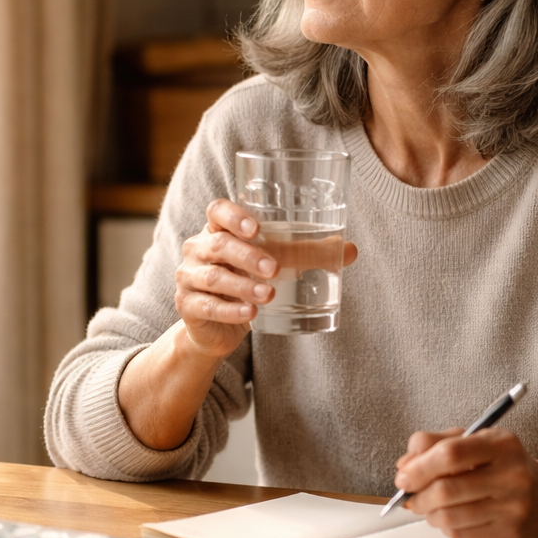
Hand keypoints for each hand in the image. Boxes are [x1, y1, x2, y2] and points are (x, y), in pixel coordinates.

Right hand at [175, 199, 357, 358]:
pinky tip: (250, 314)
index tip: (257, 229)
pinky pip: (207, 306)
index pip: (217, 211)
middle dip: (247, 256)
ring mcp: (188, 277)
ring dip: (242, 286)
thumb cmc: (245, 282)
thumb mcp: (273, 264)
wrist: (216, 326)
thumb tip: (349, 250)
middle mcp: (198, 248)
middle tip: (274, 269)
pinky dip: (230, 310)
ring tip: (268, 295)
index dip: (233, 216)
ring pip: (213, 277)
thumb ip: (306, 254)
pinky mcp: (187, 305)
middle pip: (218, 245)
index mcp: (218, 230)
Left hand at [393, 428, 537, 537]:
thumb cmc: (504, 465)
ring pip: (449, 517)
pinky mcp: (509, 535)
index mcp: (502, 445)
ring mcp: (513, 509)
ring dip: (428, 512)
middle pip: (446, 490)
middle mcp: (512, 477)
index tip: (403, 475)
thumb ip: (437, 443)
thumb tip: (404, 464)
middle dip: (418, 494)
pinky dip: (445, 525)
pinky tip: (451, 516)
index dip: (419, 466)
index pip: (450, 454)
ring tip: (428, 505)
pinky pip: (461, 534)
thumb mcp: (477, 441)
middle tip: (409, 494)